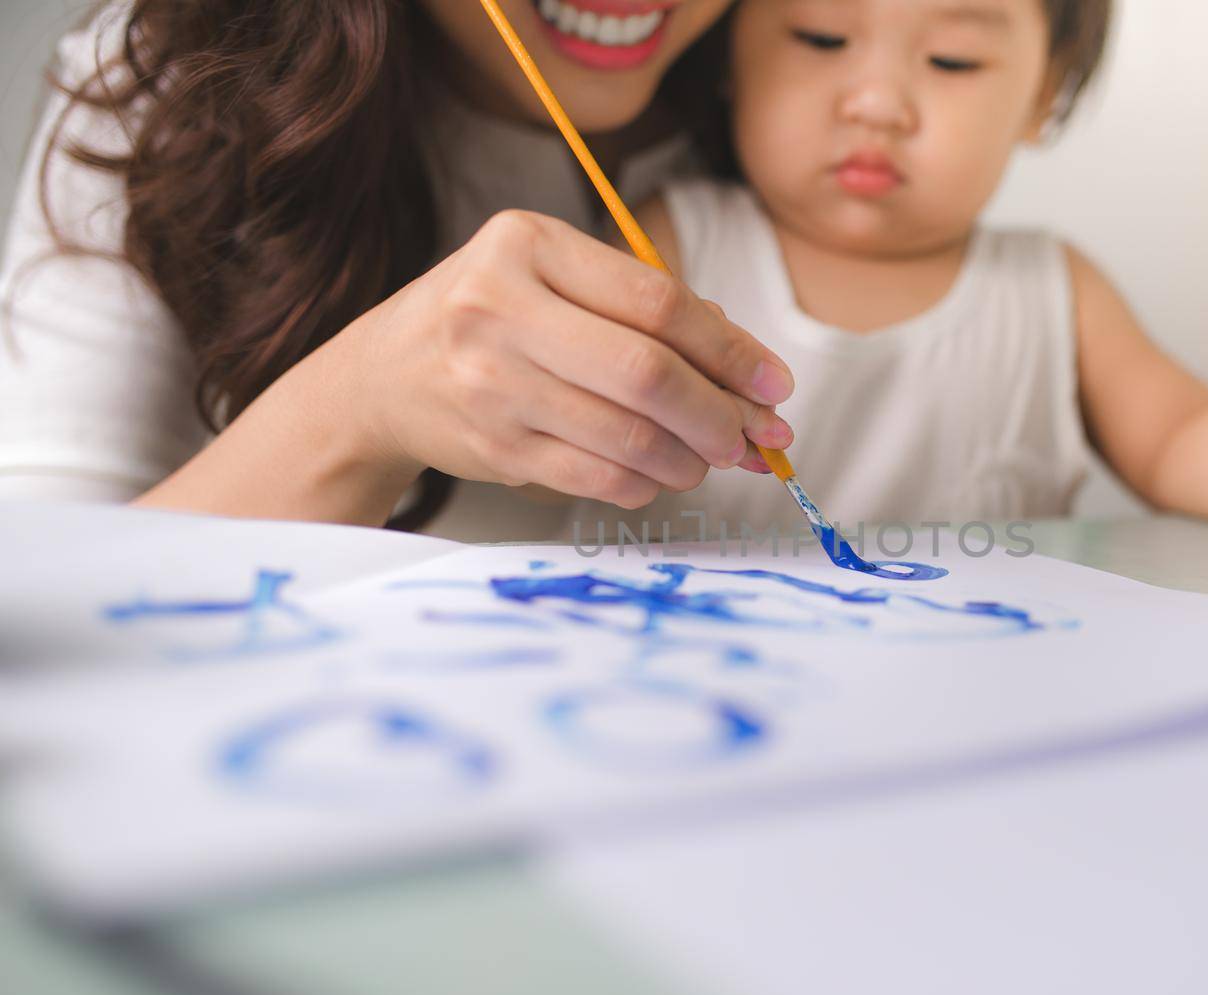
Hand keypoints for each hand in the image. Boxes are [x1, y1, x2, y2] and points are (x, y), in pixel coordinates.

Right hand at [330, 210, 793, 508]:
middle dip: (719, 414)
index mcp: (527, 245)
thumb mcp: (553, 279)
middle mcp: (500, 309)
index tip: (774, 383)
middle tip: (756, 435)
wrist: (381, 378)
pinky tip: (660, 474)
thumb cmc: (491, 320)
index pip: (657, 302)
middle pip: (647, 373)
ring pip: (628, 435)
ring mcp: (492, 384)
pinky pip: (598, 476)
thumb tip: (749, 370)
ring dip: (689, 457)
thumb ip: (643, 309)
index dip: (730, 350)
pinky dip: (646, 482)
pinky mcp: (494, 447)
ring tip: (711, 457)